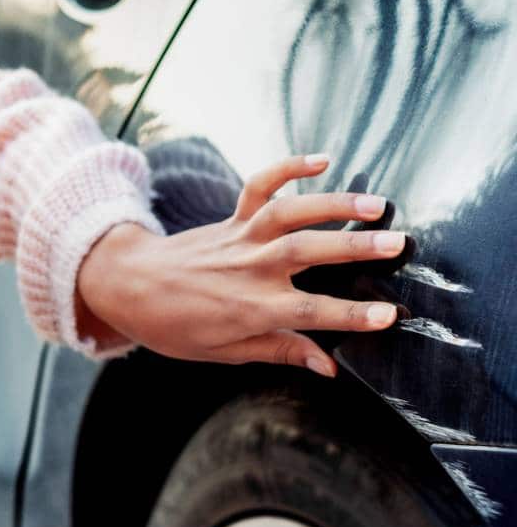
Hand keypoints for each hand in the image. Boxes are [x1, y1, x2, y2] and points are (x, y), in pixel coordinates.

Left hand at [76, 153, 404, 377]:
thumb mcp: (224, 352)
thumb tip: (328, 367)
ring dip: (332, 205)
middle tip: (398, 245)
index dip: (350, 315)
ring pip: (290, 214)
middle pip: (307, 254)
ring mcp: (240, 239)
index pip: (309, 312)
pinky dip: (287, 168)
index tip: (388, 315)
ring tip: (376, 204)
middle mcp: (249, 268)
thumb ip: (279, 352)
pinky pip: (259, 187)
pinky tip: (321, 159)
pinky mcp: (232, 219)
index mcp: (250, 308)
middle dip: (354, 249)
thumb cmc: (175, 326)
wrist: (128, 286)